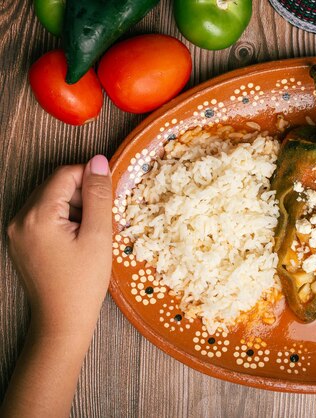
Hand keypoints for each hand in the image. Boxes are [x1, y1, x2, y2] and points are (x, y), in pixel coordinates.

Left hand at [7, 155, 112, 338]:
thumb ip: (98, 195)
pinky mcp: (21, 242)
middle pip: (56, 187)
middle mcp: (19, 219)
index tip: (110, 196)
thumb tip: (99, 161)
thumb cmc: (83, 282)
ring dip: (75, 208)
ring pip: (51, 201)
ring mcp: (17, 231)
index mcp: (36, 215)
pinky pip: (44, 217)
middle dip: (83, 196)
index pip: (64, 175)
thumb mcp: (97, 235)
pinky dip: (64, 220)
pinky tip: (78, 241)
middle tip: (102, 221)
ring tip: (91, 234)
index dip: (91, 179)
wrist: (63, 321)